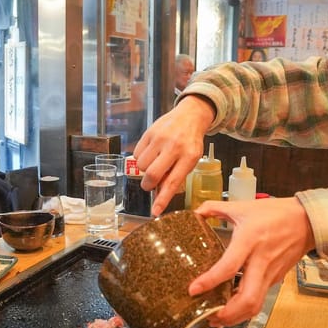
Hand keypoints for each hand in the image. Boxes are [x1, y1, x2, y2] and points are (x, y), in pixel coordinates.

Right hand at [133, 96, 214, 214]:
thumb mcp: (190, 160)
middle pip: (152, 174)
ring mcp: (160, 138)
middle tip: (150, 184)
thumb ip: (175, 176)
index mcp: (188, 157)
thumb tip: (159, 196)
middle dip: (147, 184)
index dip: (162, 199)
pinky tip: (151, 153)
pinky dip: (141, 158)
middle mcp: (174, 147)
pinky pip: (136, 153)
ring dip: (144, 170)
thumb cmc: (190, 142)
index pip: (173, 182)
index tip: (155, 211)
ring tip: (154, 162)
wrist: (190, 116)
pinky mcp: (149, 132)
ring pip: (141, 165)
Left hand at [190, 197, 315, 324]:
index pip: (228, 267)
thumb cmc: (276, 213)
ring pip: (255, 305)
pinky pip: (259, 299)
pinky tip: (230, 306)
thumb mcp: (242, 207)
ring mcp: (270, 273)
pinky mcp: (275, 279)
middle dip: (226, 314)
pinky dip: (244, 308)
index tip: (193, 290)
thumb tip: (196, 212)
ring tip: (216, 319)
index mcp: (249, 241)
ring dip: (235, 317)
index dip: (210, 281)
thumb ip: (215, 208)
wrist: (307, 221)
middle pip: (247, 299)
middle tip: (207, 317)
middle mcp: (260, 261)